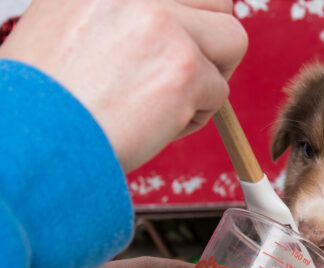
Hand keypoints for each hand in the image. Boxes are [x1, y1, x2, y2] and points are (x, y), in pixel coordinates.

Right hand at [0, 0, 246, 171]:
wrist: (32, 139)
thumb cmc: (45, 97)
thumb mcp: (65, 23)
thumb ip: (121, 13)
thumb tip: (171, 17)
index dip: (191, 17)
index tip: (185, 41)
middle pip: (217, 2)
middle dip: (212, 39)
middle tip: (187, 72)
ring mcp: (164, 26)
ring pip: (232, 41)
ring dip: (210, 76)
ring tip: (168, 102)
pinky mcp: (184, 69)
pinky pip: (220, 92)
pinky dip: (196, 116)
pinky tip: (155, 125)